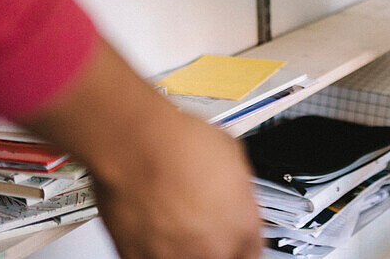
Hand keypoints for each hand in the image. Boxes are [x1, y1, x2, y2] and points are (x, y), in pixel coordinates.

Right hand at [22, 40, 261, 258]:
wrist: (136, 143)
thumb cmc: (180, 142)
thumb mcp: (234, 156)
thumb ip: (240, 190)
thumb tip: (236, 192)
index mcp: (243, 227)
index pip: (253, 254)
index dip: (242, 242)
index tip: (235, 237)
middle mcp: (212, 250)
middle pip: (223, 258)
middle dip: (215, 245)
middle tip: (203, 227)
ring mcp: (174, 258)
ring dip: (184, 248)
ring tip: (175, 223)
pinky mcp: (138, 258)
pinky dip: (153, 248)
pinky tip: (153, 227)